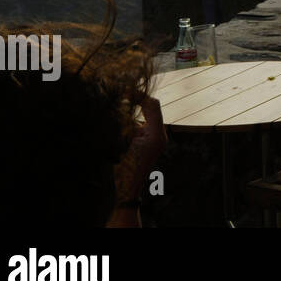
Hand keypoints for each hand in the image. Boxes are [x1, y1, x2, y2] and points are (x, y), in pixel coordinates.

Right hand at [109, 96, 166, 225]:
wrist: (128, 190)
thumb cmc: (124, 168)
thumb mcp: (122, 143)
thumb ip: (124, 123)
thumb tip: (121, 103)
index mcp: (156, 133)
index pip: (152, 104)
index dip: (139, 95)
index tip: (124, 90)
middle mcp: (160, 135)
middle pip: (151, 108)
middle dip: (137, 100)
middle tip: (122, 94)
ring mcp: (157, 140)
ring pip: (146, 116)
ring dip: (134, 111)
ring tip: (120, 106)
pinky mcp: (151, 143)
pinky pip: (144, 125)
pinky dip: (133, 121)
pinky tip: (122, 123)